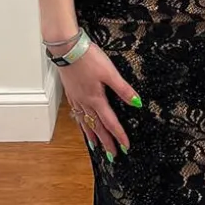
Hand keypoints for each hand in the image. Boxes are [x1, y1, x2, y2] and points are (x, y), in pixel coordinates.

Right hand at [57, 40, 141, 159]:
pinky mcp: (71, 93)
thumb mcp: (110, 73)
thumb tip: (137, 103)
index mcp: (96, 99)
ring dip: (91, 136)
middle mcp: (85, 103)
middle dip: (105, 142)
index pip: (110, 122)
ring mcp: (76, 98)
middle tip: (112, 155)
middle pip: (97, 127)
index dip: (119, 136)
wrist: (67, 49)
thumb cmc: (88, 58)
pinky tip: (81, 124)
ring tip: (96, 147)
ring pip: (85, 122)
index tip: (125, 148)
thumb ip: (123, 89)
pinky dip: (80, 124)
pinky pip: (76, 114)